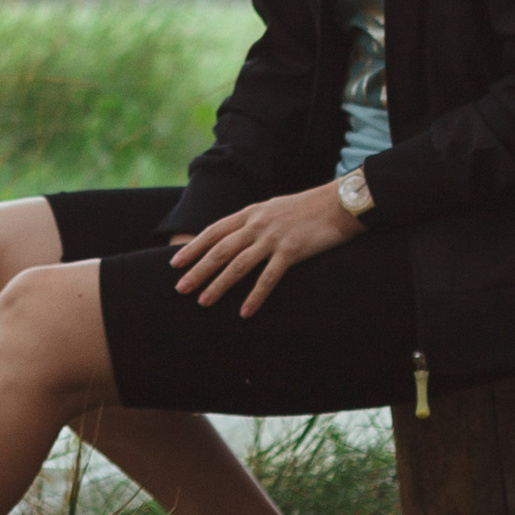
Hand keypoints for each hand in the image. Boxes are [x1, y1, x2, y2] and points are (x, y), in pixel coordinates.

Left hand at [168, 181, 364, 318]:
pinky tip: (245, 311)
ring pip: (238, 264)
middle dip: (198, 269)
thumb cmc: (307, 208)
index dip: (194, 247)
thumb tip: (235, 238)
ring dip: (219, 285)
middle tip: (180, 288)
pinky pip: (268, 277)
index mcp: (251, 212)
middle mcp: (257, 224)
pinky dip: (255, 295)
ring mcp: (273, 238)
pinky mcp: (292, 251)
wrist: (338, 203)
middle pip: (220, 249)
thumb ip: (254, 222)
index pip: (214, 231)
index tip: (175, 262)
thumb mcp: (274, 209)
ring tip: (203, 302)